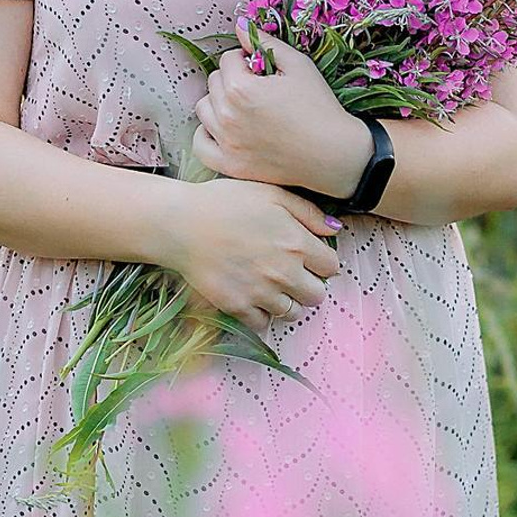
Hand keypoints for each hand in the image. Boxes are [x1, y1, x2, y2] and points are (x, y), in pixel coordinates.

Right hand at [157, 177, 343, 338]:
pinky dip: (262, 313)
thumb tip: (335, 229)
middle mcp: (283, 272)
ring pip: (293, 313)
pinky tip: (253, 295)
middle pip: (316, 295)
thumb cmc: (225, 201)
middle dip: (309, 285)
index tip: (308, 256)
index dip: (321, 261)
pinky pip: (263, 324)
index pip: (331, 267)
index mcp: (296, 243)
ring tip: (271, 284)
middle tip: (291, 273)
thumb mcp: (271, 192)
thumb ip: (308, 211)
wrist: (181, 223)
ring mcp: (261, 293)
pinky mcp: (238, 307)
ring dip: (287, 301)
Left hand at [190, 20, 370, 199]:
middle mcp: (227, 116)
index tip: (262, 67)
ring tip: (243, 106)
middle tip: (257, 86)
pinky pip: (200, 145)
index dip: (247, 58)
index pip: (228, 59)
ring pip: (204, 109)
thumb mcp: (299, 65)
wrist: (334, 154)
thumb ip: (266, 43)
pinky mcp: (231, 165)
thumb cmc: (320, 108)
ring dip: (218, 102)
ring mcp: (227, 143)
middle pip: (214, 82)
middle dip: (233, 77)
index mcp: (241, 89)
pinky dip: (208, 134)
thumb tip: (241, 26)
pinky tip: (224, 128)